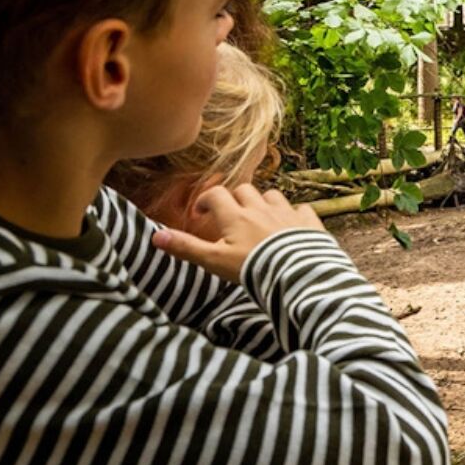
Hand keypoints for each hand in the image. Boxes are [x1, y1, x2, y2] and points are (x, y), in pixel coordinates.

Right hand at [152, 184, 325, 282]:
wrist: (296, 273)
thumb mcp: (214, 261)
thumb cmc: (252, 268)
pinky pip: (302, 209)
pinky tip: (292, 225)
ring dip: (264, 203)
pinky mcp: (308, 221)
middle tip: (230, 216)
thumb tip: (155, 236)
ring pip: (272, 196)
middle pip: (245, 191)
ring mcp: (286, 213)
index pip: (217, 195)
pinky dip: (295, 214)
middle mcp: (261, 208)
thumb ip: (187, 247)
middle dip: (235, 199)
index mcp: (236, 216)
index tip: (202, 213)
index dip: (206, 200)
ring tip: (260, 218)